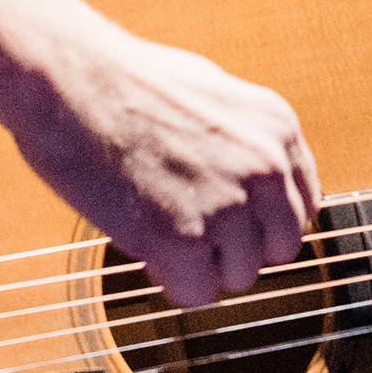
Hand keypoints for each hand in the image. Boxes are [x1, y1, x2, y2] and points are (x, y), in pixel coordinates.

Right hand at [12, 19, 321, 310]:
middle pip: (279, 248)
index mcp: (277, 128)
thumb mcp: (213, 93)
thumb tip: (254, 187)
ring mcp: (229, 204)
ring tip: (159, 228)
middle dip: (236, 248)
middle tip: (191, 231)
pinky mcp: (185, 239)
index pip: (301, 206)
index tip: (230, 220)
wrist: (70, 78)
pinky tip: (145, 245)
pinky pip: (196, 294)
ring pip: (239, 277)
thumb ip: (245, 140)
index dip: (260, 220)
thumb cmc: (125, 80)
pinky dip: (169, 280)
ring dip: (200, 265)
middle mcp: (266, 167)